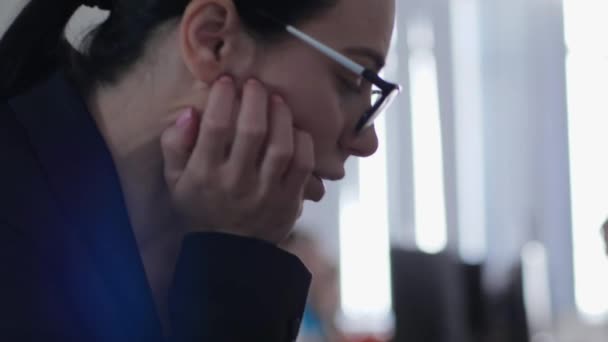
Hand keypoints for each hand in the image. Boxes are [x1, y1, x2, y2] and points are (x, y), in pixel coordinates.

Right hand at [160, 77, 314, 243]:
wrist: (228, 253)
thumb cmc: (200, 208)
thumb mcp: (174, 180)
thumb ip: (175, 145)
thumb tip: (190, 113)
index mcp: (205, 174)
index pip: (216, 127)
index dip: (223, 98)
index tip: (226, 82)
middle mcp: (236, 182)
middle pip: (252, 131)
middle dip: (255, 99)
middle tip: (255, 85)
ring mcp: (266, 193)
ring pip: (281, 146)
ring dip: (281, 116)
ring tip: (277, 101)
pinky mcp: (289, 201)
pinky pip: (303, 165)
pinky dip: (303, 143)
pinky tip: (296, 130)